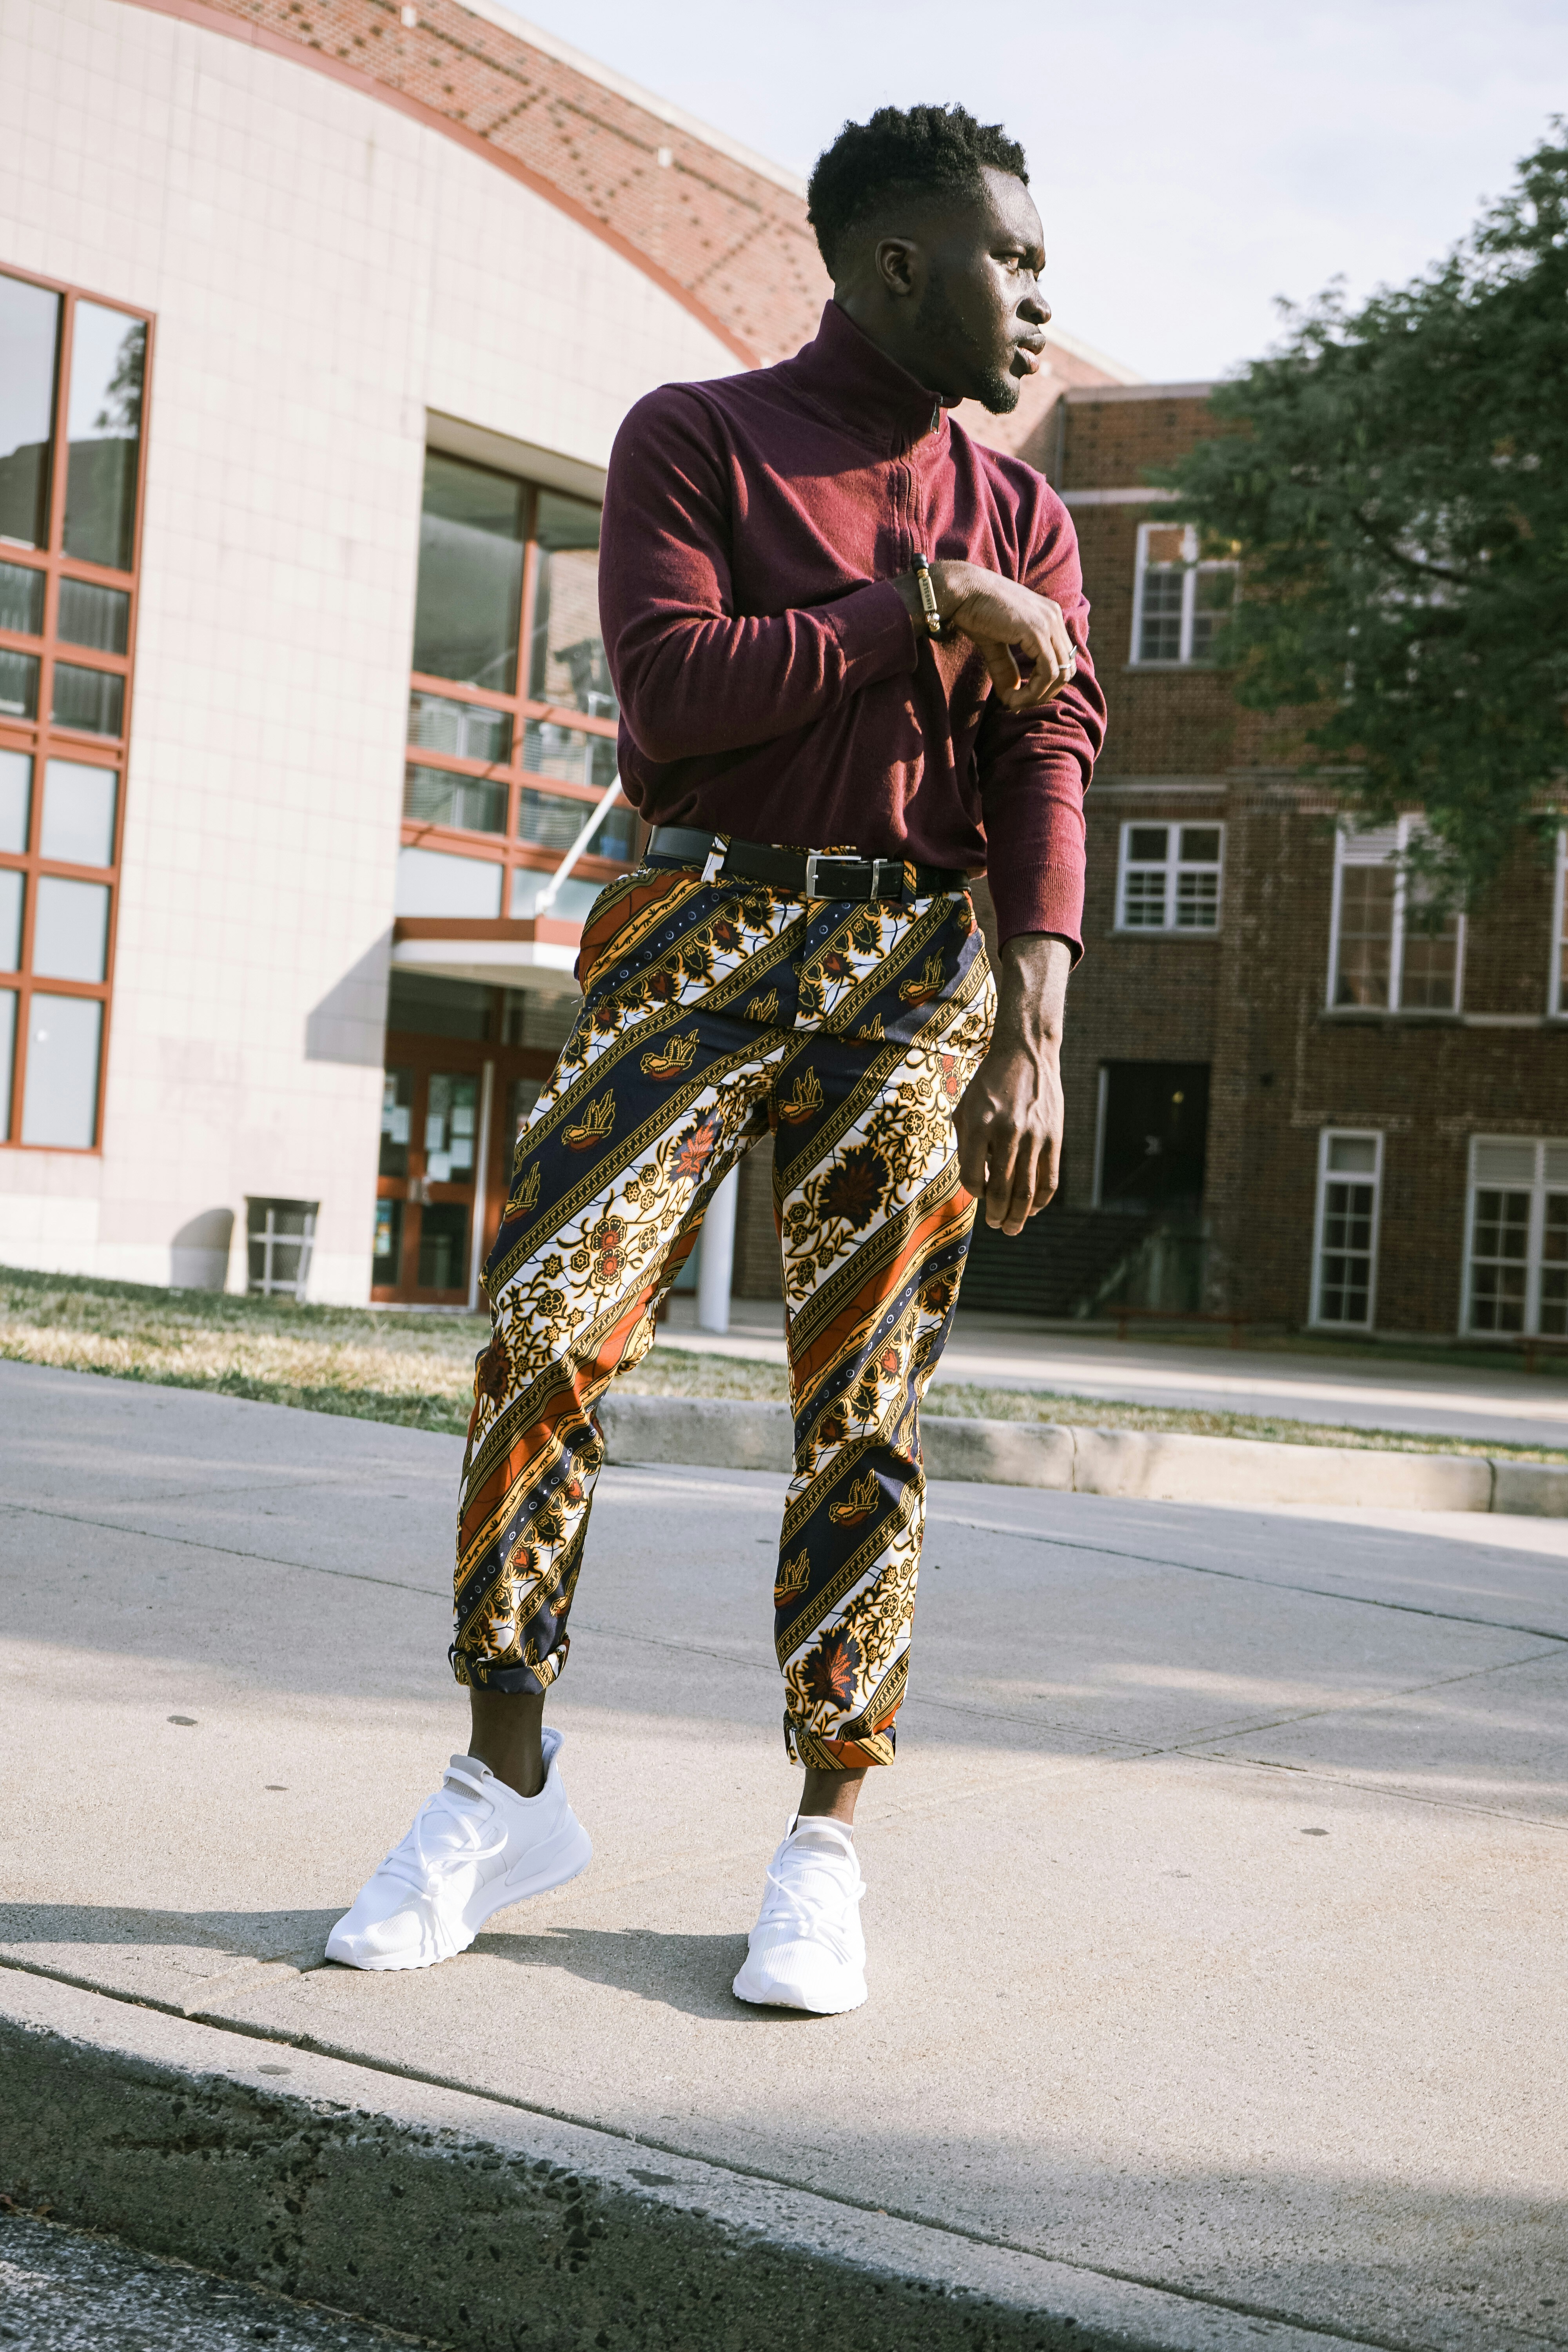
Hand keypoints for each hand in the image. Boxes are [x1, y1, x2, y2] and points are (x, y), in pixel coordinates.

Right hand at [896, 560, 1076, 711]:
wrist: (962, 591)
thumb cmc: (974, 611)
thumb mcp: (996, 644)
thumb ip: (1007, 668)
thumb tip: (1011, 697)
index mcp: (1049, 615)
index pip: (1062, 658)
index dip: (1046, 684)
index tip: (1020, 697)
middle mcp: (1054, 616)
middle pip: (1067, 669)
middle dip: (1045, 693)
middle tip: (1019, 703)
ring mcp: (1048, 623)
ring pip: (1060, 674)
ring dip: (1037, 696)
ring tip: (1013, 702)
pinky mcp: (1037, 632)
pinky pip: (1047, 673)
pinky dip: (1032, 692)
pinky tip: (1011, 698)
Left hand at [953, 934, 1070, 1234]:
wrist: (1026, 1053)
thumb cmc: (990, 1084)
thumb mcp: (966, 1108)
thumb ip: (967, 1145)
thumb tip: (978, 1184)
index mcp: (978, 1125)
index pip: (972, 1178)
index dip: (974, 1192)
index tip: (979, 1192)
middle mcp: (1005, 1132)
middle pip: (1000, 1190)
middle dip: (996, 1215)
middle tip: (995, 1226)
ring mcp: (1033, 1136)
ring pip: (1026, 1191)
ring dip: (1018, 1216)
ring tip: (1012, 1228)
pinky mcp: (1053, 1137)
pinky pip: (1048, 1179)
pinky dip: (1040, 1200)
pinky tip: (1032, 1209)